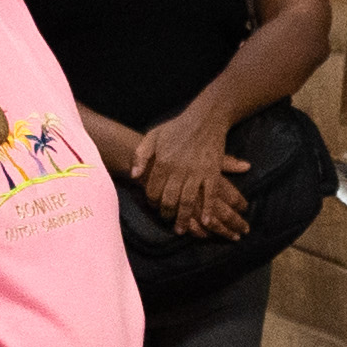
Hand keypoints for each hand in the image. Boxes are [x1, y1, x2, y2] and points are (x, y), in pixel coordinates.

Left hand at [135, 113, 243, 237]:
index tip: (154, 205)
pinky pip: (210, 196)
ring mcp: (197, 172)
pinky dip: (208, 210)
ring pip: (188, 202)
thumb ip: (141, 155)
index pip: (153, 189)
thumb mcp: (153, 135)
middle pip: (170, 200)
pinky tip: (205, 222)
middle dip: (167, 214)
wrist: (205, 118)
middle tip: (167, 219)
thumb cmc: (177, 127)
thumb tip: (134, 176)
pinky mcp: (212, 173)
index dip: (152, 201)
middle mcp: (179, 169)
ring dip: (184, 218)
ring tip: (181, 229)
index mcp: (163, 161)